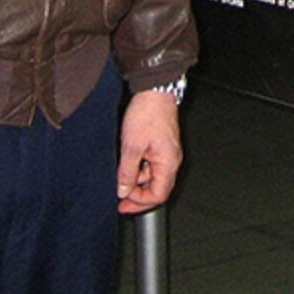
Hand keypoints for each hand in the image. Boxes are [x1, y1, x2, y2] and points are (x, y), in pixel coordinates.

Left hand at [116, 90, 182, 213]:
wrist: (155, 89)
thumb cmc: (147, 113)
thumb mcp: (131, 146)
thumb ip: (128, 172)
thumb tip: (124, 191)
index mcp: (168, 163)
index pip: (158, 195)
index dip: (140, 203)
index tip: (123, 204)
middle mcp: (172, 160)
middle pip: (158, 188)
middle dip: (139, 196)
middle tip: (121, 199)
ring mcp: (168, 152)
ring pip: (154, 177)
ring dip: (138, 181)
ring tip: (121, 177)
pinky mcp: (163, 145)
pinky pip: (153, 165)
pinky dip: (140, 169)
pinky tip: (128, 164)